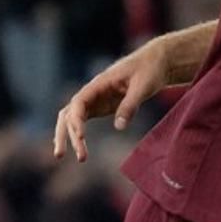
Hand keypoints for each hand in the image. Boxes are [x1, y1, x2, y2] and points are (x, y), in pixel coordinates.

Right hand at [53, 41, 169, 161]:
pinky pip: (83, 121)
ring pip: (73, 119)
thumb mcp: (144, 86)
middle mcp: (93, 92)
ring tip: (79, 159)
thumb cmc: (150, 70)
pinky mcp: (102, 106)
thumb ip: (130, 105)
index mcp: (100, 83)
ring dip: (71, 137)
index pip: (78, 102)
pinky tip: (81, 150)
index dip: (76, 120)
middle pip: (69, 113)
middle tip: (62, 155)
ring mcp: (96, 99)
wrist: (157, 63)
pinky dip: (78, 135)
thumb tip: (119, 127)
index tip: (81, 136)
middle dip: (65, 134)